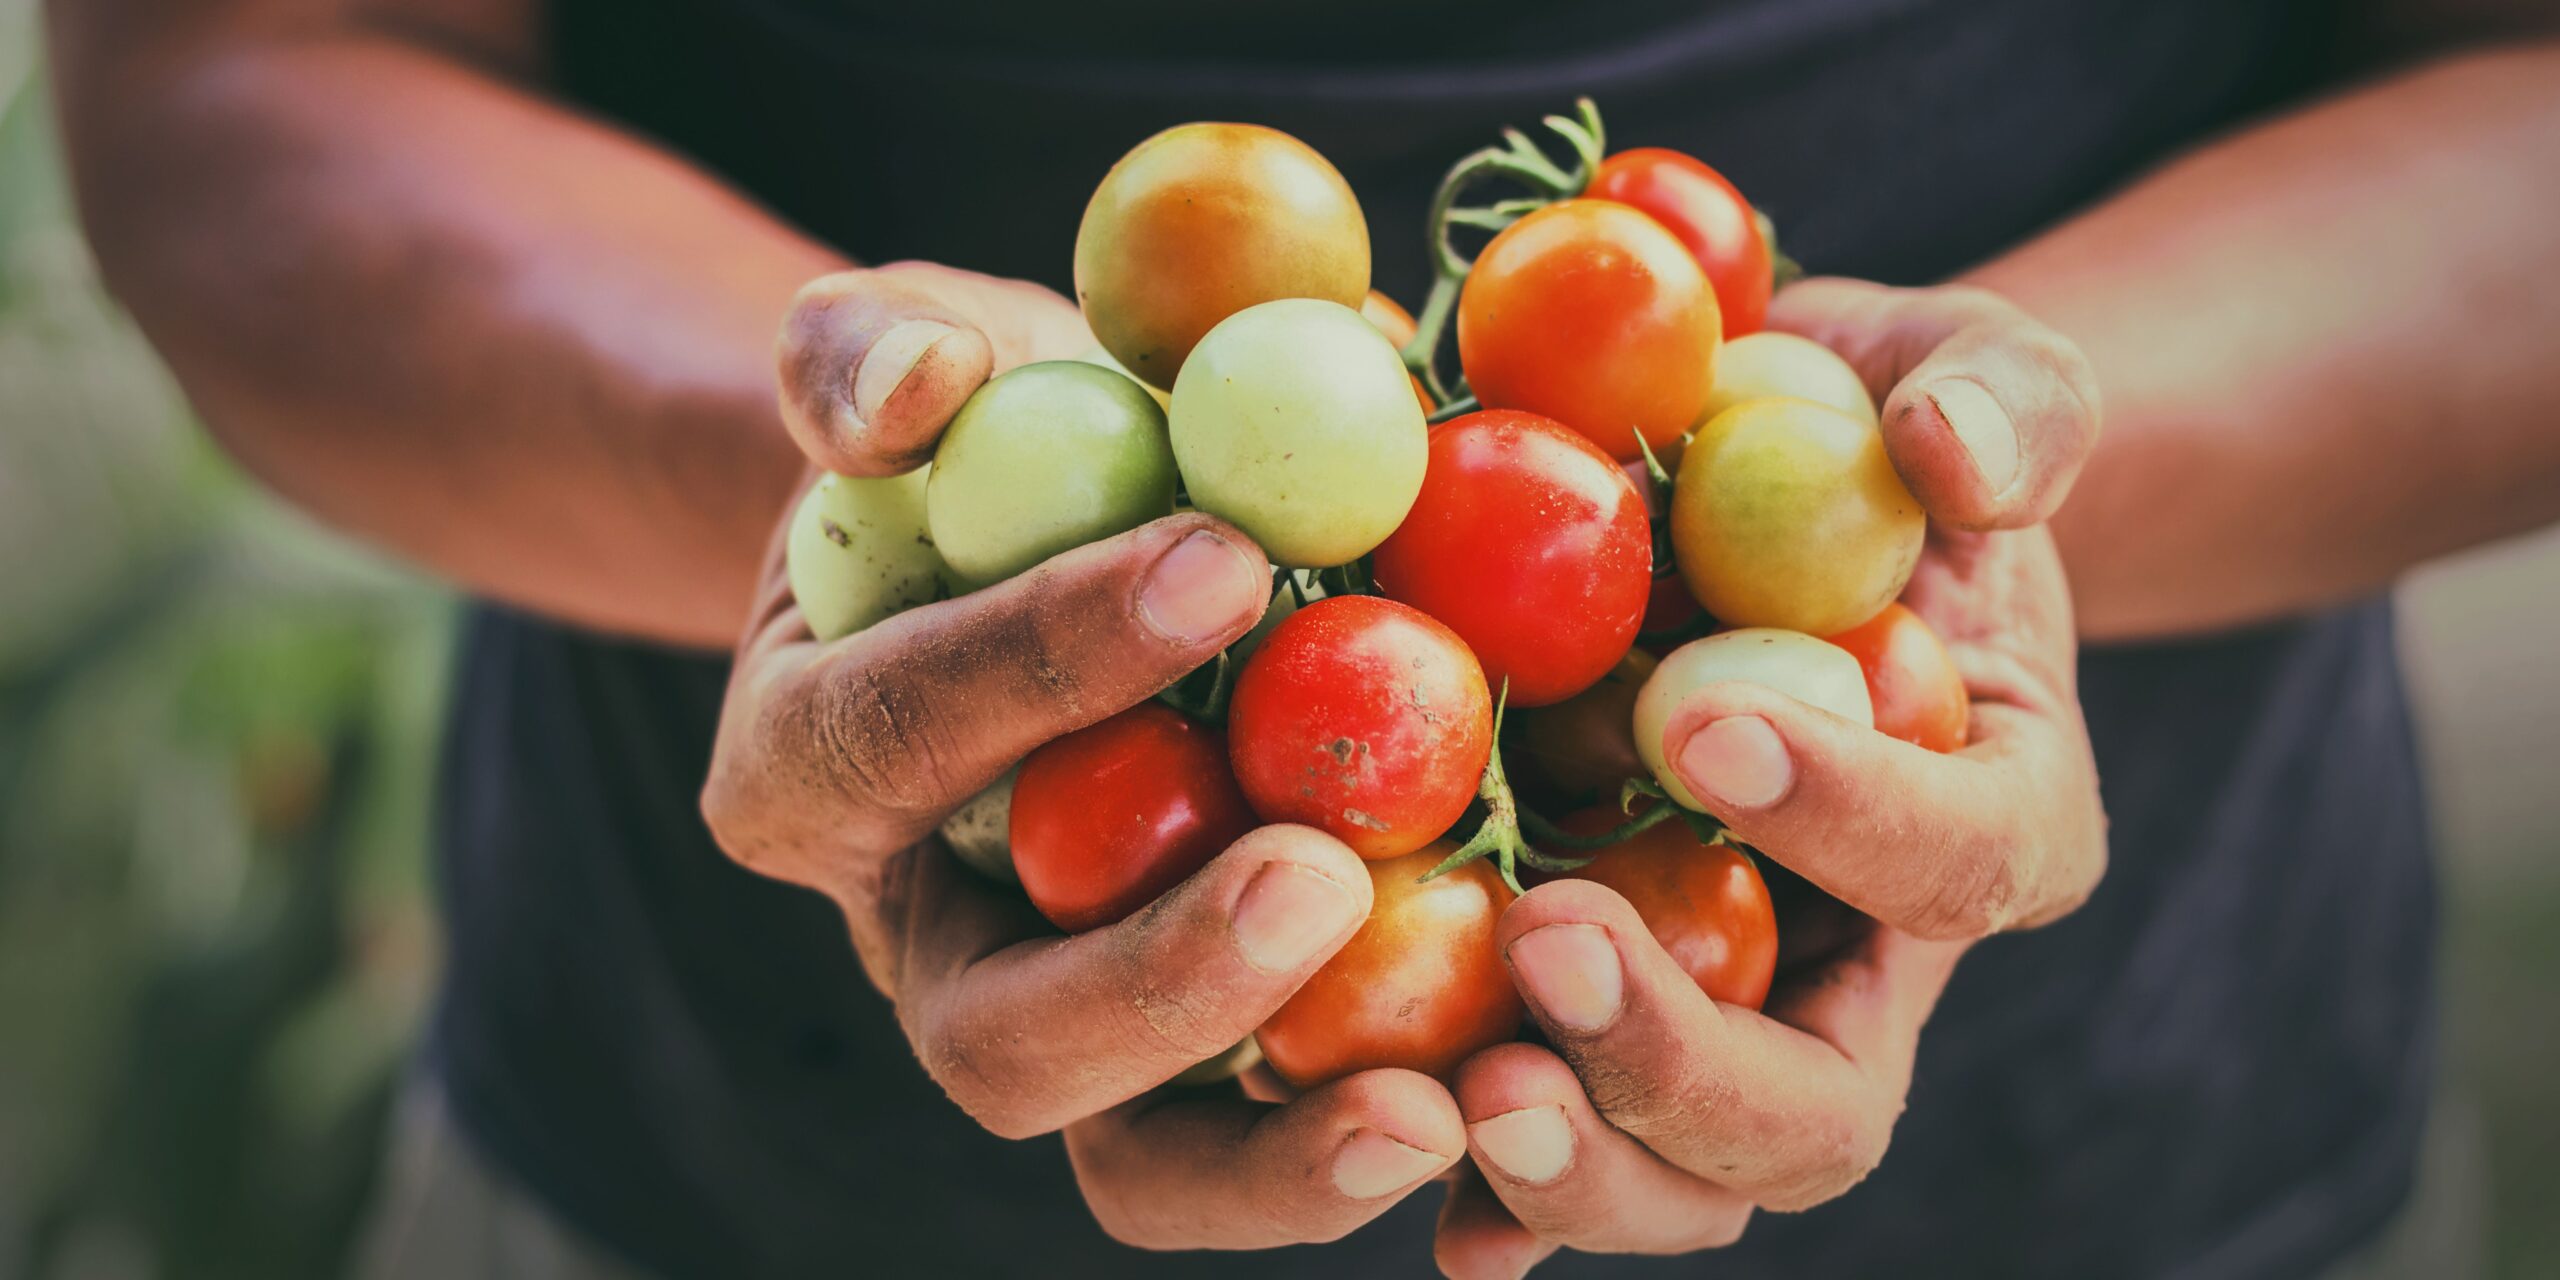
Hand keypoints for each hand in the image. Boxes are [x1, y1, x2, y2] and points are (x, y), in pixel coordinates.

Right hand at [703, 263, 1467, 1250]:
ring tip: (1439, 1101)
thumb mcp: (909, 356)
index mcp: (813, 772)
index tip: (1225, 562)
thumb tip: (921, 382)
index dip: (1045, 660)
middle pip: (1000, 1039)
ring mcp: (1077, 1025)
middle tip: (1318, 880)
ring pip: (1140, 1161)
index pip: (902, 732)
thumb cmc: (986, 446)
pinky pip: (1285, 1142)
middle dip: (1155, 982)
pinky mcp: (1217, 1063)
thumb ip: (868, 355)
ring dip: (1285, 1152)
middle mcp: (931, 943)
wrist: (1057, 550)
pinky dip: (1392, 1136)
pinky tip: (1527, 1090)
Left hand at [1435, 279, 2108, 1275]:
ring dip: (1577, 1160)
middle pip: (1817, 1109)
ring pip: (1683, 1176)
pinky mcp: (1580, 1015)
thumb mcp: (1960, 369)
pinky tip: (1397, 1174)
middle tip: (1550, 943)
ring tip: (1455, 1096)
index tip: (1705, 722)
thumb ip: (2007, 395)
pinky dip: (1479, 1195)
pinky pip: (1544, 1141)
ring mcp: (1714, 1012)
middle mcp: (1856, 963)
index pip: (1960, 860)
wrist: (1750, 500)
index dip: (1853, 814)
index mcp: (1986, 818)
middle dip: (1683, 1059)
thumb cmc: (1865, 432)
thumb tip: (1950, 456)